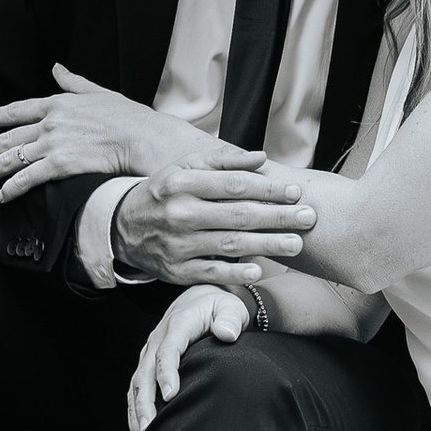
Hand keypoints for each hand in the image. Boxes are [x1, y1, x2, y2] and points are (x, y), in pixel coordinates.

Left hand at [0, 67, 203, 205]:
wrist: (142, 137)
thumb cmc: (128, 116)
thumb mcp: (98, 92)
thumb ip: (73, 82)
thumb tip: (56, 68)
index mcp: (57, 103)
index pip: (18, 109)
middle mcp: (50, 122)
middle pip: (8, 137)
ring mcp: (53, 143)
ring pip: (12, 158)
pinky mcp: (60, 164)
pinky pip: (28, 178)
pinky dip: (12, 188)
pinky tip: (0, 195)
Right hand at [113, 156, 319, 287]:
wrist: (122, 227)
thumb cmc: (163, 192)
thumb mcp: (184, 168)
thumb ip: (222, 161)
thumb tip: (261, 157)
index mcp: (182, 183)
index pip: (233, 185)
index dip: (267, 189)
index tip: (295, 192)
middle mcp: (179, 213)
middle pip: (237, 215)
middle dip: (277, 216)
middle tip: (309, 217)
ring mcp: (178, 244)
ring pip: (229, 245)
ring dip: (267, 245)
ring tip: (297, 243)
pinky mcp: (176, 270)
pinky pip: (211, 273)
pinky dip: (236, 273)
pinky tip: (260, 270)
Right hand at [127, 285, 254, 430]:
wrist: (203, 298)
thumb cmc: (220, 307)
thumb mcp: (230, 308)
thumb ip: (229, 320)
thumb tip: (226, 334)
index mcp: (177, 325)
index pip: (167, 351)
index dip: (166, 373)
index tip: (170, 395)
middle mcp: (157, 338)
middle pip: (145, 373)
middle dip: (145, 402)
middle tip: (150, 428)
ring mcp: (150, 351)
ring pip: (136, 383)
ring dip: (136, 410)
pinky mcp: (148, 361)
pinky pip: (136, 387)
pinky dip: (135, 408)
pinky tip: (139, 429)